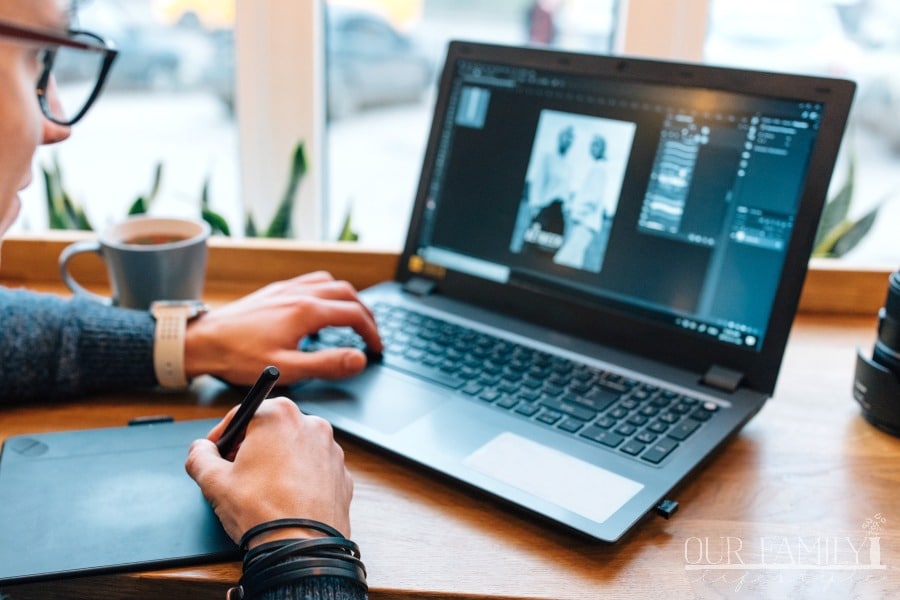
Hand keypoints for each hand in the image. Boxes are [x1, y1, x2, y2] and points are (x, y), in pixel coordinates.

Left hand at [183, 271, 381, 384]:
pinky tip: (319, 311)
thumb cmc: (238, 356)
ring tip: (352, 319)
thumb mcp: (288, 368)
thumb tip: (359, 359)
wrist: (202, 340)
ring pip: (330, 282)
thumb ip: (327, 364)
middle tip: (372, 334)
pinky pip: (311, 282)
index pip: (354, 315)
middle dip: (365, 313)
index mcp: (306, 311)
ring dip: (347, 299)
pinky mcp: (275, 291)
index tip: (377, 349)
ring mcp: (286, 289)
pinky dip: (327, 293)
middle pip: (347, 294)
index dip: (371, 332)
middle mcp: (299, 293)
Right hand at [185, 397, 352, 545]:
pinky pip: (313, 468)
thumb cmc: (261, 511)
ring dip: (276, 462)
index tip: (215, 452)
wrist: (301, 549)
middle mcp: (311, 425)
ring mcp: (330, 449)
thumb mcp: (214, 482)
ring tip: (261, 489)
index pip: (243, 414)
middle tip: (235, 472)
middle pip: (271, 428)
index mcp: (279, 416)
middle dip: (250, 447)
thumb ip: (200, 457)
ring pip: (294, 448)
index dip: (224, 435)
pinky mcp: (341, 473)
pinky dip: (299, 477)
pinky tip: (285, 498)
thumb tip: (199, 450)